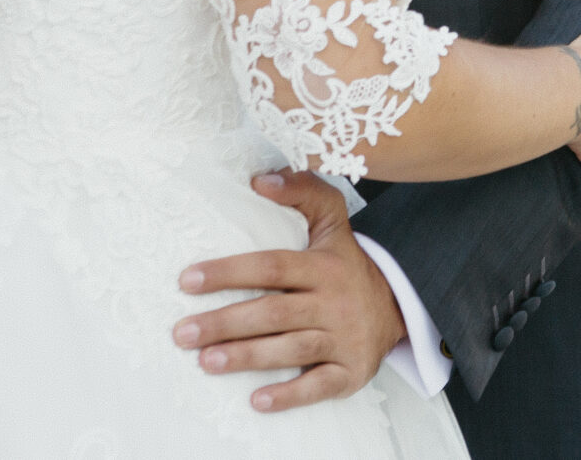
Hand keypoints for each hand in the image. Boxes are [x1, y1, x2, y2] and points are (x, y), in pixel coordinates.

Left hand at [169, 170, 406, 411]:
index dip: (228, 272)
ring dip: (246, 357)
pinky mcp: (351, 372)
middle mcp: (334, 302)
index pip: (271, 266)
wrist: (398, 305)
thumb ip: (302, 192)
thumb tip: (259, 179)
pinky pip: (319, 386)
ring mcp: (344, 339)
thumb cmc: (346, 264)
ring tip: (205, 362)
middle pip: (274, 313)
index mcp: (323, 266)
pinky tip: (257, 401)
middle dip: (225, 323)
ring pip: (291, 349)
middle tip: (182, 334)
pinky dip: (289, 395)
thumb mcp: (332, 222)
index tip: (187, 281)